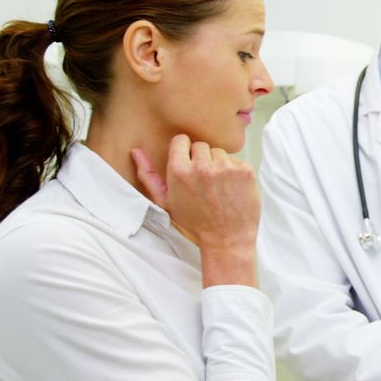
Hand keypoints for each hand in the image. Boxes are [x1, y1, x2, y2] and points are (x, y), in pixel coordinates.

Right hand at [131, 135, 259, 286]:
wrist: (227, 240)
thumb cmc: (194, 223)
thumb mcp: (166, 202)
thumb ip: (149, 176)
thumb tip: (136, 151)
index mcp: (179, 171)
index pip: (181, 140)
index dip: (184, 151)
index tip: (188, 164)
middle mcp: (202, 166)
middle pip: (201, 146)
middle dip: (201, 159)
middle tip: (204, 182)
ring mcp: (226, 168)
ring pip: (219, 153)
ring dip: (219, 165)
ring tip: (218, 188)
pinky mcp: (245, 171)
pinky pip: (237, 161)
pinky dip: (235, 172)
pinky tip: (231, 189)